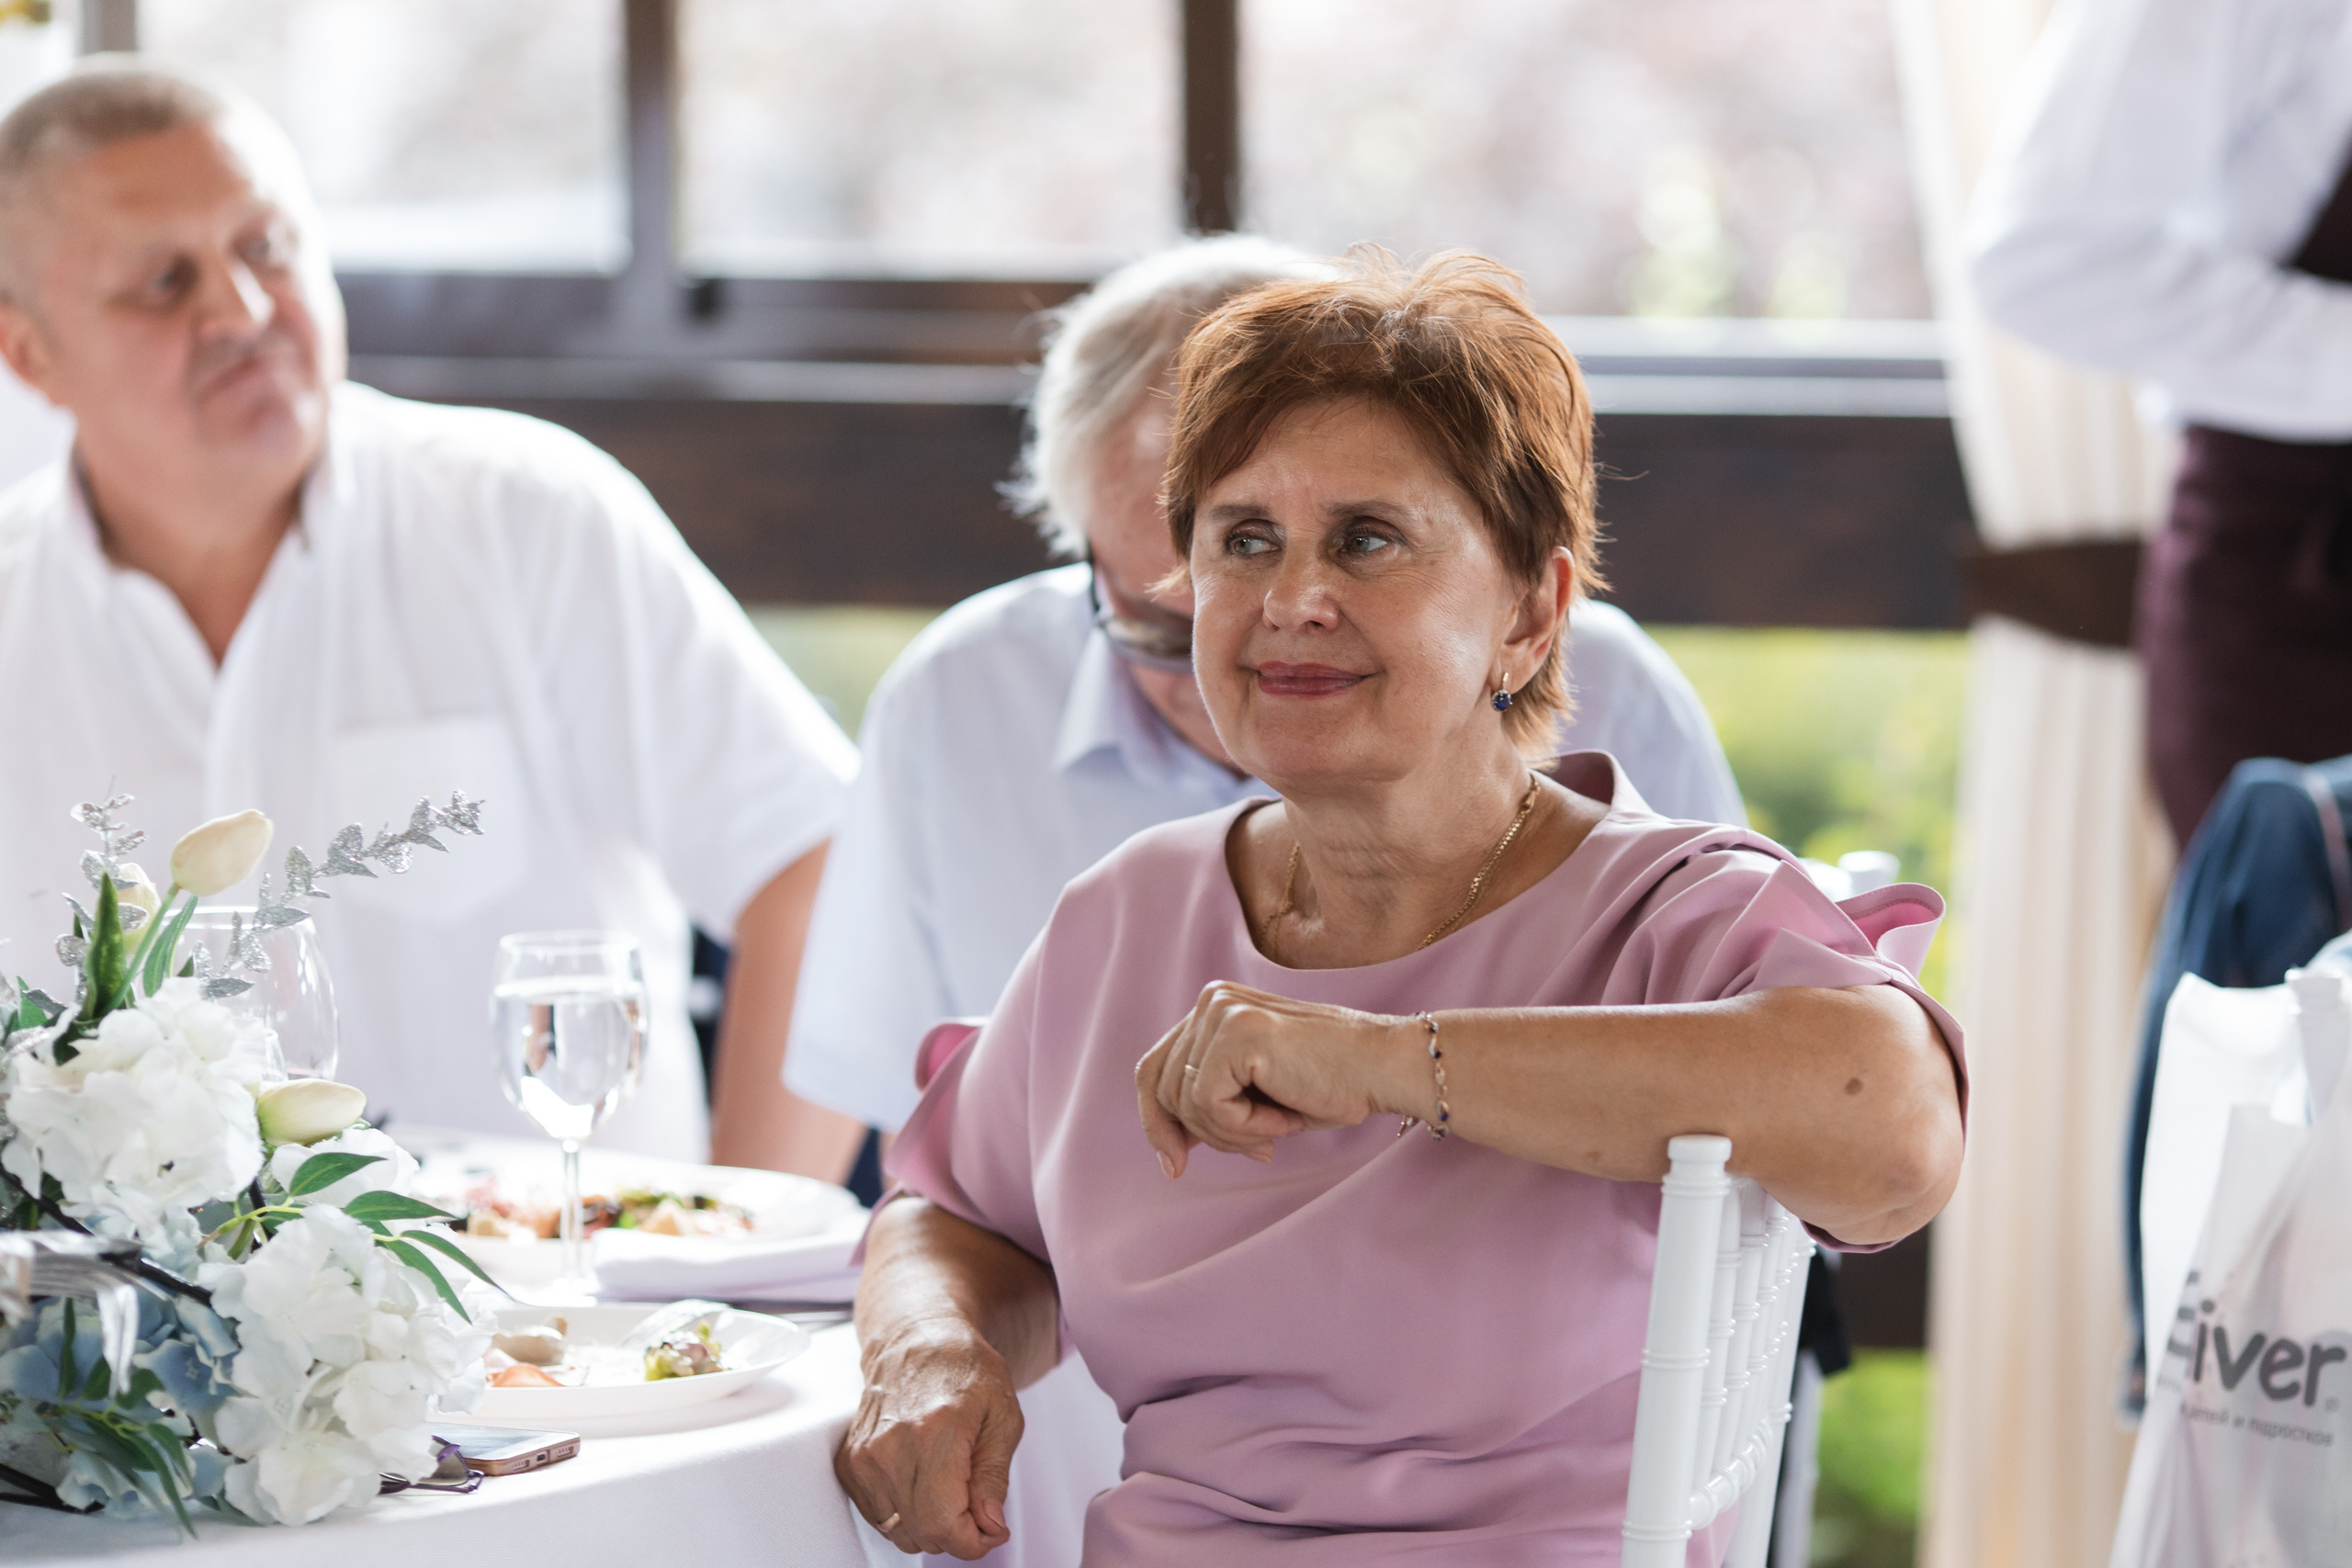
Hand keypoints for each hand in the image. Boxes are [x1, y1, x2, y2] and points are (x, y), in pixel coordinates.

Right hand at [835, 1322, 1024, 1558]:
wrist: (917, 1339)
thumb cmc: (964, 1369)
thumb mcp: (1003, 1417)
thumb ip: (995, 1477)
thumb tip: (989, 1525)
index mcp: (933, 1434)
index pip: (942, 1524)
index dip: (973, 1541)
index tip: (990, 1530)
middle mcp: (890, 1448)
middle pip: (921, 1534)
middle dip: (957, 1533)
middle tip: (976, 1503)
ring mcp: (865, 1457)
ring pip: (898, 1532)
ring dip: (929, 1524)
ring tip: (949, 1486)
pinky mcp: (850, 1463)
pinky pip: (878, 1518)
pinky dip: (904, 1513)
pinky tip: (922, 1481)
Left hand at [1135, 981, 1415, 1175]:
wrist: (1381, 1069)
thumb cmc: (1328, 1085)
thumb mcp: (1255, 1095)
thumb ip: (1210, 1105)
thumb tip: (1168, 1147)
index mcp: (1212, 1008)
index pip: (1154, 1070)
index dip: (1157, 1123)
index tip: (1174, 1165)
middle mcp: (1210, 1001)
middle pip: (1163, 1090)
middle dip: (1208, 1135)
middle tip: (1261, 1149)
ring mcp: (1221, 1011)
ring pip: (1184, 1102)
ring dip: (1233, 1133)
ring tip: (1279, 1127)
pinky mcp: (1235, 1032)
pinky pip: (1209, 1104)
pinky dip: (1246, 1126)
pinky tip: (1284, 1117)